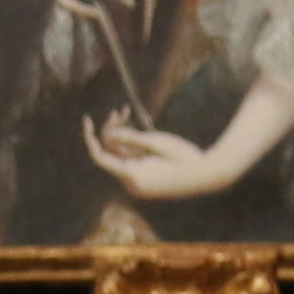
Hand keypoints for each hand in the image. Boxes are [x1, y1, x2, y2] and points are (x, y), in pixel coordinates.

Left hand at [81, 113, 239, 199]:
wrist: (205, 175)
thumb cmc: (184, 156)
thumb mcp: (157, 142)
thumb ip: (131, 138)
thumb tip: (110, 133)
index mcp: (133, 176)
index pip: (101, 158)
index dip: (91, 139)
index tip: (87, 120)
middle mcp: (131, 183)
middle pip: (110, 153)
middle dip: (111, 130)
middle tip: (120, 110)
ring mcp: (137, 182)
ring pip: (119, 155)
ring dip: (120, 135)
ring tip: (125, 111)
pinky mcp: (144, 177)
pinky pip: (129, 160)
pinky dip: (129, 144)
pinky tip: (132, 124)